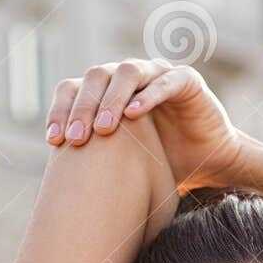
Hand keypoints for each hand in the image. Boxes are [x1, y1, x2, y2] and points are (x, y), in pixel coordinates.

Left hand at [44, 58, 246, 190]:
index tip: (53, 140)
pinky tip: (134, 115)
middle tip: (75, 138)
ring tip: (103, 129)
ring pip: (127, 72)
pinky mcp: (186, 80)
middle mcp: (129, 77)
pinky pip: (165, 81)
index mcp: (108, 91)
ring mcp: (157, 74)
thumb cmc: (163, 164)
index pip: (73, 88)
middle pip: (96, 76)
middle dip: (83, 106)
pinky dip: (148, 95)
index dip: (60, 109)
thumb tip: (52, 190)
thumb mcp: (121, 163)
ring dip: (112, 98)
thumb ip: (92, 161)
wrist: (209, 164)